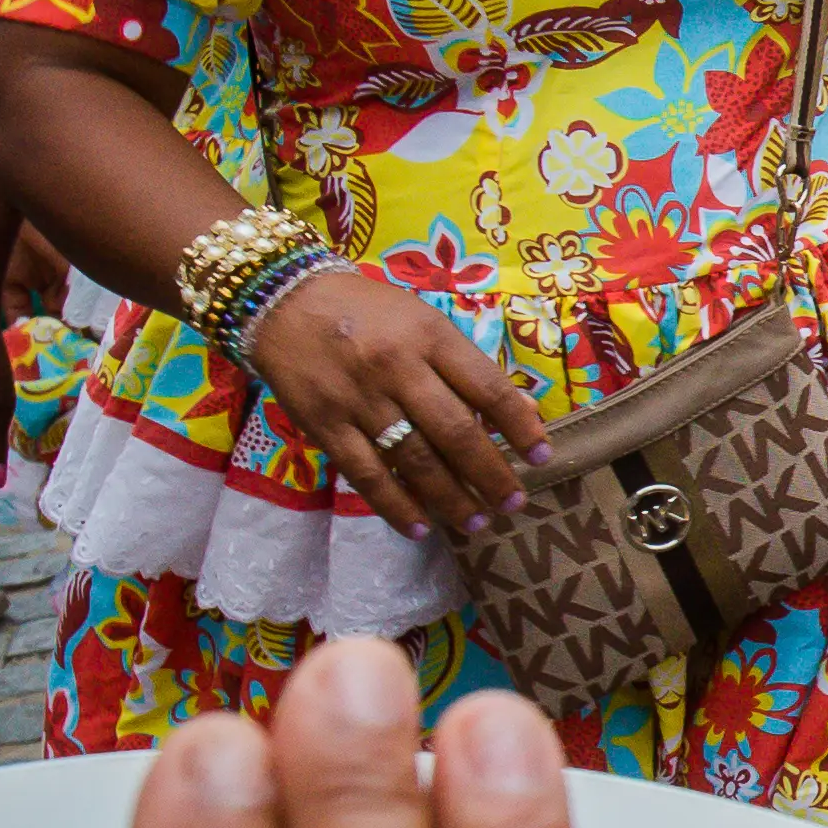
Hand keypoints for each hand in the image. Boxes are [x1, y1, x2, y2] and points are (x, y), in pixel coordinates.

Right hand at [240, 265, 549, 540]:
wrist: (284, 299)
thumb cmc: (366, 310)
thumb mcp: (423, 321)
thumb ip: (465, 365)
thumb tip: (518, 411)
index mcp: (429, 336)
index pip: (487, 388)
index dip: (520, 426)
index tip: (543, 455)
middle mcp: (397, 368)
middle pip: (455, 431)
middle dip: (490, 473)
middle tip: (514, 502)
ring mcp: (359, 400)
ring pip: (415, 459)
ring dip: (451, 497)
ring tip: (476, 521)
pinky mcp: (324, 425)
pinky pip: (366, 474)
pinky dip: (396, 505)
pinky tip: (421, 528)